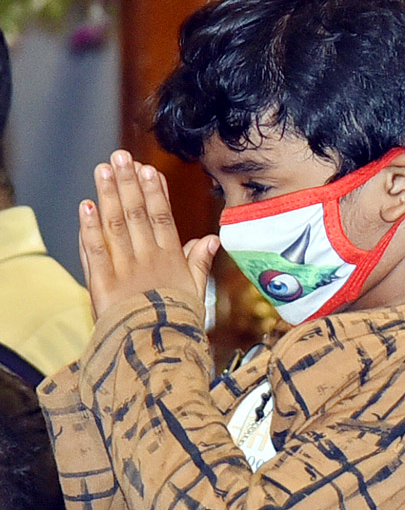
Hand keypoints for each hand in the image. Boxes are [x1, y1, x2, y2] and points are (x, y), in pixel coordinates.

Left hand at [78, 150, 218, 318]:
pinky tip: (86, 205)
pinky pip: (95, 251)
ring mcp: (125, 270)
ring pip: (116, 225)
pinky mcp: (102, 283)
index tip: (149, 170)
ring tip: (104, 170)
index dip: (155, 192)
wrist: (157, 352)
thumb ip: (199, 263)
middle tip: (121, 157)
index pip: (163, 218)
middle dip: (128, 183)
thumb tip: (212, 239)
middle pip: (137, 214)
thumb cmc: (178, 324)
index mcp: (171, 261)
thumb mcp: (196, 293)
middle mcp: (148, 260)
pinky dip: (89, 227)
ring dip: (109, 195)